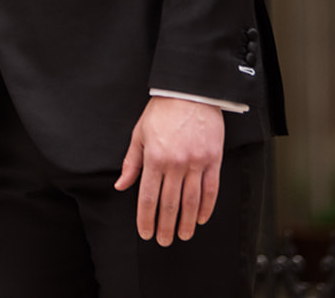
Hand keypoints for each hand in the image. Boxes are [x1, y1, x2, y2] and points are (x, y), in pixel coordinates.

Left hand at [113, 97, 223, 244]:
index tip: (145, 233)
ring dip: (187, 222)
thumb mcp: (139, 134)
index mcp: (154, 158)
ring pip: (191, 201)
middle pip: (170, 204)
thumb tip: (121, 185)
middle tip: (164, 241)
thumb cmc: (161, 111)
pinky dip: (206, 207)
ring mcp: (197, 163)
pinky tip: (201, 218)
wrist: (189, 92)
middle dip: (166, 226)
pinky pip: (211, 190)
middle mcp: (176, 164)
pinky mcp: (213, 160)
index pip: (148, 197)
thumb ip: (131, 163)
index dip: (146, 218)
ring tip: (183, 235)